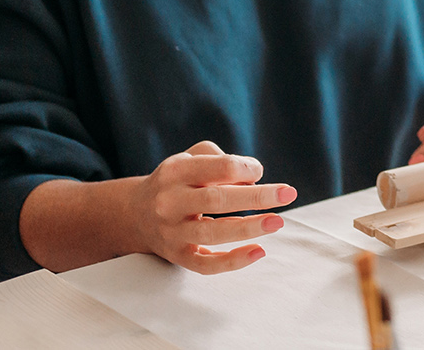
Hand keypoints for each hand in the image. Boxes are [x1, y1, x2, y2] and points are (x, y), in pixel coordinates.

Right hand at [128, 142, 295, 274]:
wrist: (134, 214)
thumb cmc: (177, 181)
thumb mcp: (190, 158)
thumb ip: (222, 160)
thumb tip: (252, 179)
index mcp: (175, 171)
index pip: (219, 167)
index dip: (247, 169)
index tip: (259, 172)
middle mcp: (169, 202)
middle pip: (217, 200)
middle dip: (257, 197)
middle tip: (289, 193)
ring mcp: (171, 232)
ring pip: (212, 233)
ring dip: (249, 228)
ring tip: (278, 222)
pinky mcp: (177, 256)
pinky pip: (205, 264)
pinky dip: (233, 261)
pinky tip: (258, 251)